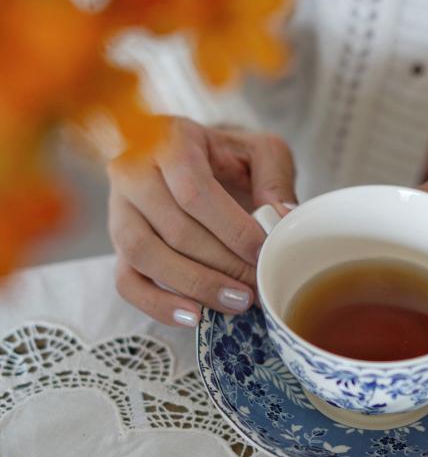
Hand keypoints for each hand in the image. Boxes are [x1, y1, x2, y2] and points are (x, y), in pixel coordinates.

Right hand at [108, 117, 295, 326]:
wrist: (196, 160)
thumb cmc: (229, 157)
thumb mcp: (261, 152)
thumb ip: (275, 180)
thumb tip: (282, 219)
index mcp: (170, 140)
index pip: (193, 191)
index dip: (231, 229)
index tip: (262, 252)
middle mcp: (133, 171)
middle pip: (173, 228)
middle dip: (221, 264)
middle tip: (256, 285)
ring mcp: (119, 209)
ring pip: (144, 255)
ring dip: (194, 285)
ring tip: (235, 302)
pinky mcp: (118, 244)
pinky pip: (126, 281)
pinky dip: (158, 304)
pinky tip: (194, 316)